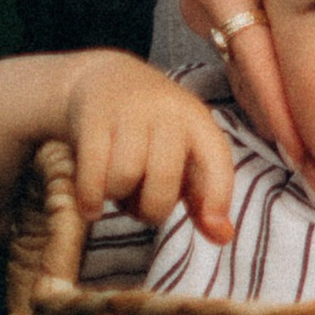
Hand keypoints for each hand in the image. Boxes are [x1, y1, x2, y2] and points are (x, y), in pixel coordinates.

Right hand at [60, 50, 236, 244]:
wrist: (103, 78)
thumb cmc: (151, 128)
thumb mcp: (183, 150)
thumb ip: (203, 196)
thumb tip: (223, 236)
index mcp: (196, 119)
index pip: (216, 160)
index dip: (218, 198)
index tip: (213, 229)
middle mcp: (166, 110)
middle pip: (164, 180)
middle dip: (152, 209)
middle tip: (141, 203)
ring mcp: (128, 111)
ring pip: (124, 177)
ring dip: (118, 198)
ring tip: (117, 190)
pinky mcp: (92, 118)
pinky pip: (92, 174)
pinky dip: (91, 200)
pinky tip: (92, 206)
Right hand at [129, 0, 314, 191]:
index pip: (253, 56)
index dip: (281, 108)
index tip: (308, 157)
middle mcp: (208, 0)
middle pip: (250, 79)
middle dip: (284, 133)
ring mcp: (207, 2)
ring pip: (244, 70)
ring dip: (277, 115)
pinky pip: (242, 49)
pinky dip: (267, 81)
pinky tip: (296, 105)